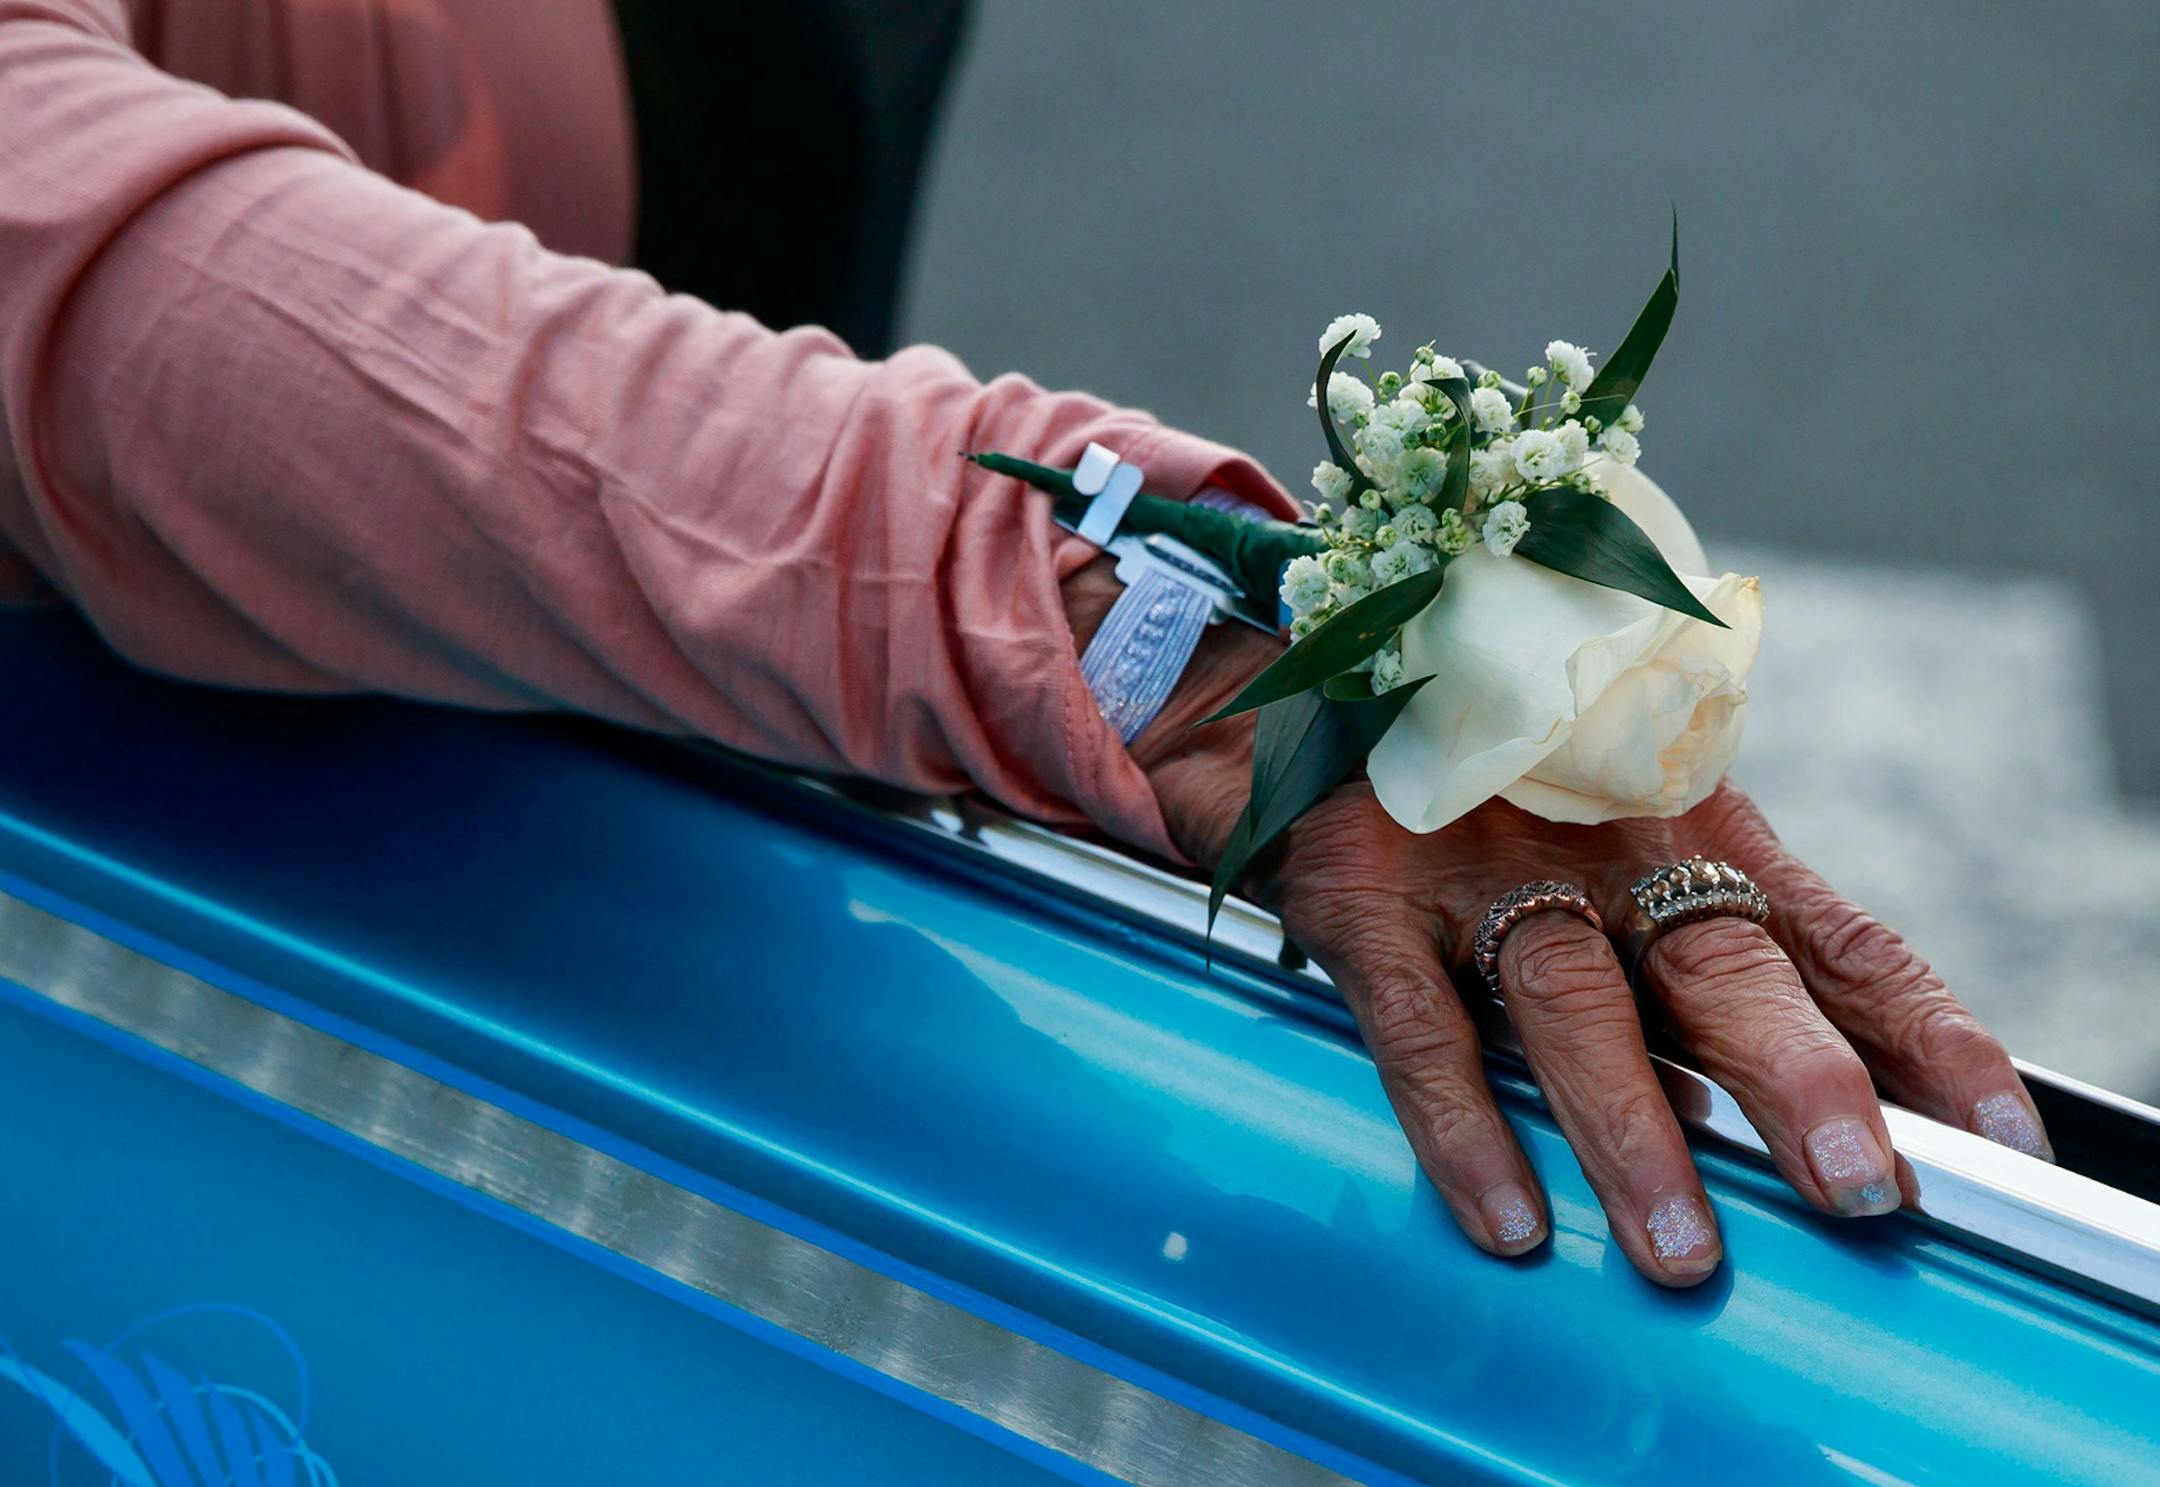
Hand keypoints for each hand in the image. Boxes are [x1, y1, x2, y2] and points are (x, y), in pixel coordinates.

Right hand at [1072, 561, 2051, 1286]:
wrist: (1297, 679)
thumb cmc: (1484, 776)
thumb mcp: (1623, 824)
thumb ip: (1713, 924)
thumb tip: (1839, 1071)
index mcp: (1686, 824)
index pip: (1832, 933)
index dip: (1922, 1031)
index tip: (2001, 1133)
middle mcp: (1598, 844)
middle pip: (1718, 966)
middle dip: (1796, 1078)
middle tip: (1858, 1183)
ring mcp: (1479, 870)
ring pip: (1574, 1007)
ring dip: (1632, 1131)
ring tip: (1681, 1250)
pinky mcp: (1367, 901)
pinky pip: (1422, 1029)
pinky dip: (1465, 1128)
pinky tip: (1509, 1217)